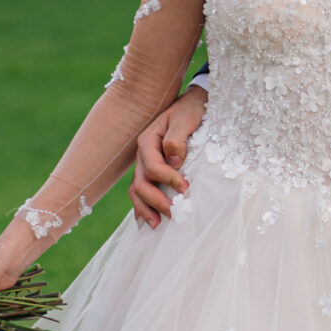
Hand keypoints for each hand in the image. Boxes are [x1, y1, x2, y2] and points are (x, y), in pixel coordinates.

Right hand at [131, 86, 206, 225]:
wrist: (193, 105)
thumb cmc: (191, 110)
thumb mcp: (185, 119)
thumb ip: (177, 138)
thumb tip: (174, 161)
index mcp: (147, 141)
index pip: (152, 167)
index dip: (168, 180)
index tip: (186, 188)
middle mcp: (143, 154)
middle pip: (140, 183)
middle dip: (156, 201)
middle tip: (174, 214)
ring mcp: (145, 164)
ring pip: (137, 191)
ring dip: (146, 209)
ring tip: (157, 225)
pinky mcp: (152, 171)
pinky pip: (142, 191)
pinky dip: (144, 207)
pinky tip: (149, 220)